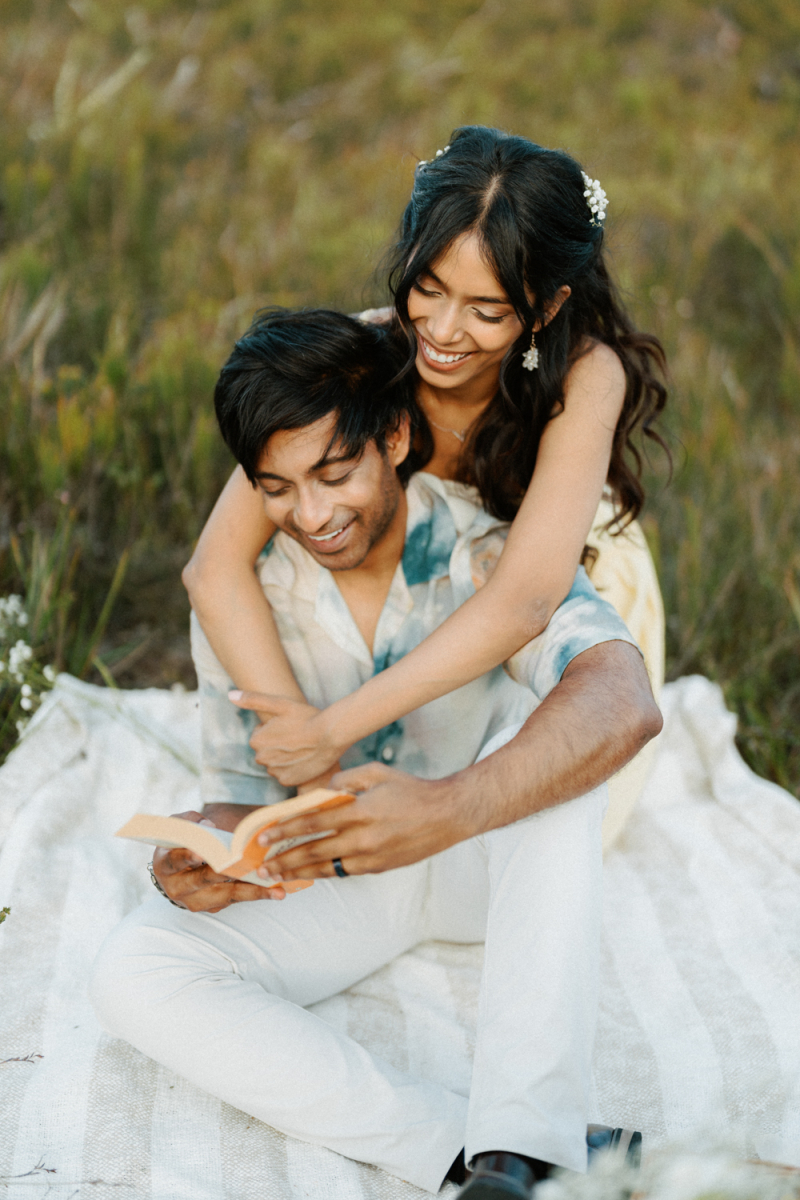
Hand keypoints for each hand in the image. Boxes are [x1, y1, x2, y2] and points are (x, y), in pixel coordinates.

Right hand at [151, 810, 285, 911]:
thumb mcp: (180, 826)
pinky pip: (235, 900)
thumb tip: (211, 828)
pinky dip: (255, 894)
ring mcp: (195, 900)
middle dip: (225, 873)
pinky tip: (275, 892)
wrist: (178, 868)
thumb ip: (192, 822)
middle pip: (203, 880)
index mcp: (165, 864)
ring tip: (276, 889)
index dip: (187, 857)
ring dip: (251, 891)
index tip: (201, 854)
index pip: (174, 860)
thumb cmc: (181, 841)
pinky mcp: (212, 906)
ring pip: (225, 894)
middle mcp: (177, 887)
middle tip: (246, 868)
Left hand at [229, 690, 344, 785]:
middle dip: (277, 745)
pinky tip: (304, 760)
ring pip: (275, 763)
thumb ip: (253, 699)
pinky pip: (285, 775)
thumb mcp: (280, 703)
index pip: (260, 736)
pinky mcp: (287, 781)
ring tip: (301, 748)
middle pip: (266, 751)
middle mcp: (261, 759)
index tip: (288, 726)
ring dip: (284, 757)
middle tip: (296, 737)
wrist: (330, 736)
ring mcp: (274, 772)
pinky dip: (292, 769)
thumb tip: (230, 695)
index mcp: (256, 740)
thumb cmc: (306, 717)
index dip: (274, 730)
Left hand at [254, 763, 469, 881]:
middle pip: (314, 850)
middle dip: (283, 858)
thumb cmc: (412, 789)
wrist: (448, 816)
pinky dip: (323, 873)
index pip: (314, 821)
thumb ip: (346, 781)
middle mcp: (364, 837)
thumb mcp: (378, 773)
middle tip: (260, 865)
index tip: (264, 835)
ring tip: (276, 876)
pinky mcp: (378, 868)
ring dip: (298, 873)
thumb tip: (320, 792)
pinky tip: (307, 874)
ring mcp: (371, 857)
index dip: (286, 828)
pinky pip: (344, 871)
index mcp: (361, 810)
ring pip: (326, 868)